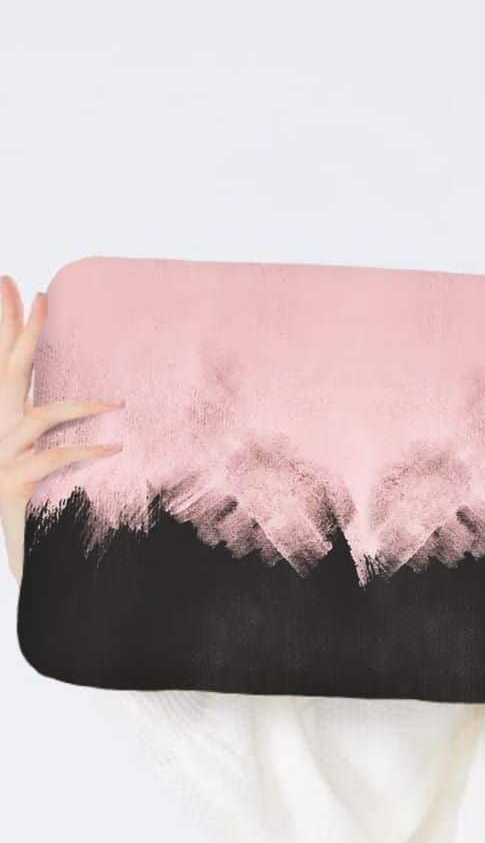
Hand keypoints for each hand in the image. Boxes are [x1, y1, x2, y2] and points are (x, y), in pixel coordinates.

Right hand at [0, 275, 125, 583]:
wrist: (20, 558)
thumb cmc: (37, 513)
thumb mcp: (42, 468)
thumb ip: (55, 434)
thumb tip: (101, 401)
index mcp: (2, 424)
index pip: (3, 366)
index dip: (8, 325)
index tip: (14, 283)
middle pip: (6, 373)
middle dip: (19, 331)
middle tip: (34, 292)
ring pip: (38, 417)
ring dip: (79, 406)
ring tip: (116, 403)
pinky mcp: (13, 487)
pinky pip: (53, 460)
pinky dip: (86, 451)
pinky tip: (115, 449)